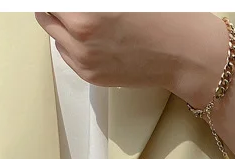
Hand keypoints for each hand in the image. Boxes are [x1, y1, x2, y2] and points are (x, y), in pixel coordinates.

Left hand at [35, 12, 226, 100]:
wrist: (188, 55)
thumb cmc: (166, 17)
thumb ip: (91, 0)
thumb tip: (80, 4)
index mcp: (87, 8)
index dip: (61, 0)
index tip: (72, 4)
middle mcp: (81, 31)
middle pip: (46, 10)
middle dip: (59, 6)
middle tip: (78, 8)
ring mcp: (84, 56)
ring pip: (52, 30)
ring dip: (61, 19)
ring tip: (86, 17)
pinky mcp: (91, 74)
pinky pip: (66, 52)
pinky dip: (70, 40)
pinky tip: (92, 35)